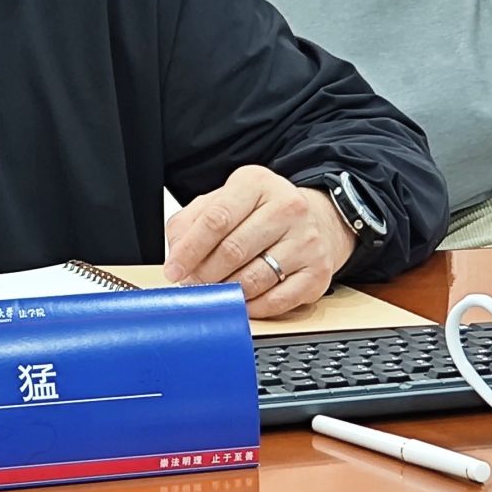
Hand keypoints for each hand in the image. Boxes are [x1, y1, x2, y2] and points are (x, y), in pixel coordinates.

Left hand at [163, 165, 357, 316]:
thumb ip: (192, 222)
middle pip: (233, 250)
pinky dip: (252, 307)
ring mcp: (306, 241)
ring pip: (254, 278)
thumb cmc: (262, 213)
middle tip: (191, 284)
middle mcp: (287, 208)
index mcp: (257, 183)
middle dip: (204, 274)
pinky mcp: (317, 272)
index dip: (190, 249)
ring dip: (226, 292)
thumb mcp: (224, 202)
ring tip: (215, 292)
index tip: (174, 269)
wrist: (316, 221)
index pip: (216, 219)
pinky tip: (241, 302)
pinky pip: (277, 300)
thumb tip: (177, 255)